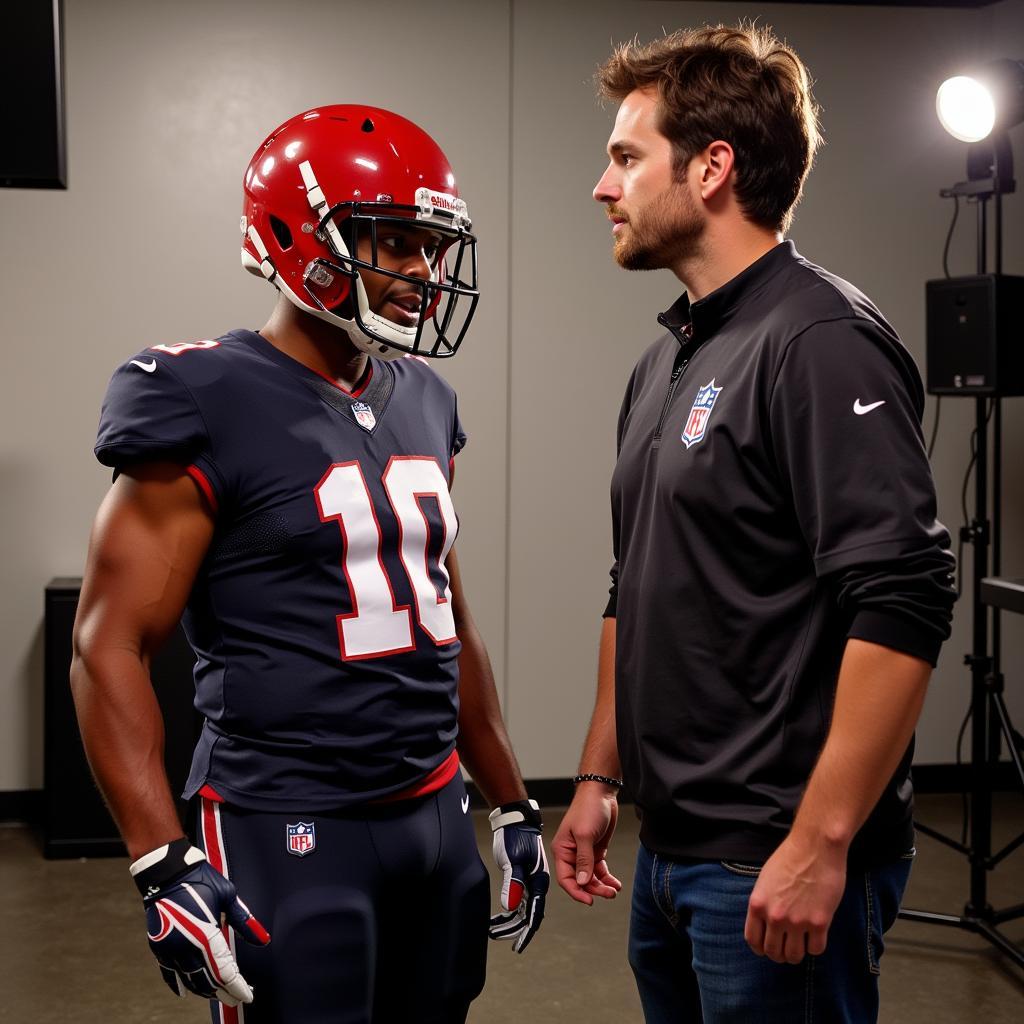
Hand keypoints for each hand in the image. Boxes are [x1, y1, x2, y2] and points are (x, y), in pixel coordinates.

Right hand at [131, 839, 269, 1005]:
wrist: (166, 872)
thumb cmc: (201, 879)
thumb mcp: (228, 895)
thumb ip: (244, 921)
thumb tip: (263, 940)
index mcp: (206, 934)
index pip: (225, 971)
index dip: (237, 986)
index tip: (248, 995)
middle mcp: (186, 947)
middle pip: (207, 980)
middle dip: (223, 991)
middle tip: (237, 996)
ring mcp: (170, 949)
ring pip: (189, 980)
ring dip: (204, 989)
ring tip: (217, 993)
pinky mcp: (158, 947)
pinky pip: (169, 973)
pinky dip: (178, 984)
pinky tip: (185, 992)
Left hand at [487, 799, 548, 952]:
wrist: (514, 819)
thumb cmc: (515, 836)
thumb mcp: (512, 860)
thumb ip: (513, 884)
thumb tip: (510, 907)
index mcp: (538, 882)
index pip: (534, 914)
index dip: (525, 932)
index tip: (518, 946)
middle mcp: (537, 883)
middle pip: (527, 914)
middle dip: (512, 928)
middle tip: (496, 936)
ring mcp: (530, 879)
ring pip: (522, 907)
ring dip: (509, 919)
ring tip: (494, 929)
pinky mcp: (523, 875)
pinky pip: (519, 898)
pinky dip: (510, 908)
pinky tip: (502, 913)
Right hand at [552, 783, 621, 904]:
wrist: (601, 793)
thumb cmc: (588, 808)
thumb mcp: (585, 835)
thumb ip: (584, 860)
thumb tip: (582, 881)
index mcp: (562, 850)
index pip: (565, 878)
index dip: (576, 892)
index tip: (589, 901)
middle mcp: (572, 854)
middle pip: (580, 880)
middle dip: (593, 889)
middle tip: (608, 894)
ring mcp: (584, 853)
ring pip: (591, 877)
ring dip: (601, 885)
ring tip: (613, 890)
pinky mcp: (596, 850)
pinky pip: (599, 869)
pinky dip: (606, 878)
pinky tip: (614, 883)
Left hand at [743, 832, 846, 963]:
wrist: (815, 847)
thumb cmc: (790, 858)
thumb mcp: (765, 880)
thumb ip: (764, 903)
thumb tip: (766, 924)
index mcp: (757, 904)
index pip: (753, 940)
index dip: (760, 948)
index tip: (767, 947)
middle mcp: (775, 916)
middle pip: (773, 952)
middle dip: (779, 954)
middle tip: (787, 946)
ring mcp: (797, 921)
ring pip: (794, 956)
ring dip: (797, 953)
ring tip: (801, 943)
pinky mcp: (820, 923)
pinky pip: (816, 950)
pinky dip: (815, 946)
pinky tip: (816, 935)